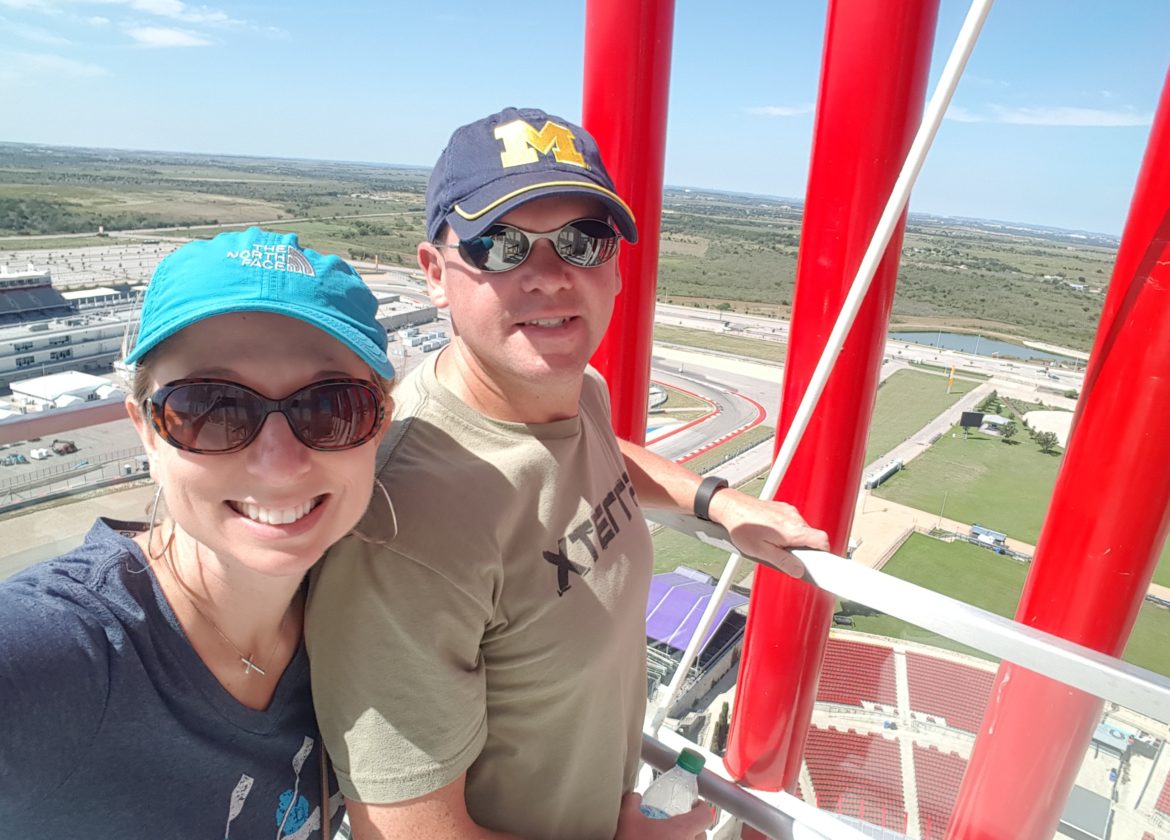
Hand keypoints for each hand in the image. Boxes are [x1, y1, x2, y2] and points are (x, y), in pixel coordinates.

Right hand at [614, 793, 714, 839]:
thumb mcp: (626, 819)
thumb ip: (632, 802)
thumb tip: (635, 798)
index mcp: (682, 831)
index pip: (706, 815)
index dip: (701, 807)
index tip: (694, 805)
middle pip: (703, 835)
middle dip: (694, 827)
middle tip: (680, 824)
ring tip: (672, 839)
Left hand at [708, 489, 829, 576]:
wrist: (730, 507)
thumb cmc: (742, 527)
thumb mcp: (762, 551)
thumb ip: (783, 562)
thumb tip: (799, 570)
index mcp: (792, 530)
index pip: (822, 540)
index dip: (824, 554)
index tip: (822, 564)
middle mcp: (794, 518)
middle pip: (812, 537)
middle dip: (804, 550)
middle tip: (789, 558)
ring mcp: (789, 511)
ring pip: (802, 530)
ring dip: (795, 541)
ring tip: (775, 546)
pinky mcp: (783, 508)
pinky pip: (793, 523)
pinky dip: (788, 532)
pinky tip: (772, 536)